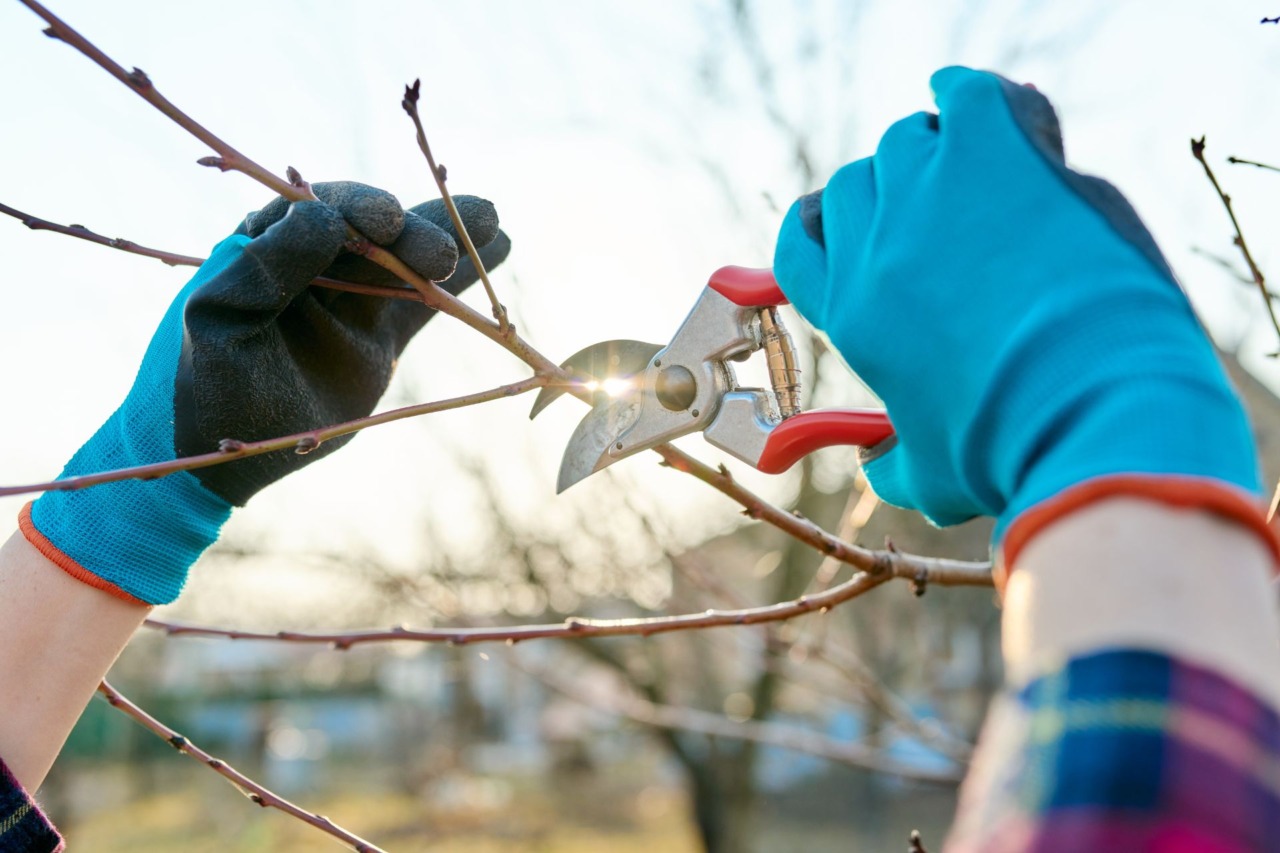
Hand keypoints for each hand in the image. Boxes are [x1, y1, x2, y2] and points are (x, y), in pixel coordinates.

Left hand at [25, 182, 509, 603]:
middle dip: (411, 233)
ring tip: (493, 223)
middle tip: (440, 255)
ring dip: (447, 239)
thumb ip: (266, 268)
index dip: (359, 208)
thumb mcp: (222, 322)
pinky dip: (457, 280)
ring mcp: (350, 297)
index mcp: (265, 245)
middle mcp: (313, 262)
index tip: (388, 221)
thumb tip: (326, 217)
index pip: (322, 209)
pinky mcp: (378, 333)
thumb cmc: (208, 384)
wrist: (221, 455)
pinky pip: (422, 298)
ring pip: (405, 259)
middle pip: (374, 230)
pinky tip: (497, 245)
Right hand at [773, 66, 1265, 572]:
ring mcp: (932, 194)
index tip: (841, 227)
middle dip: (888, 197)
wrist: (1093, 411)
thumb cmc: (1012, 451)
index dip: (817, 230)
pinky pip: (967, 95)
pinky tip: (992, 109)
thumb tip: (878, 469)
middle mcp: (878, 248)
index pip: (799, 246)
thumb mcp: (935, 477)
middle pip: (854, 187)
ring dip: (936, 153)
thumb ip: (894, 467)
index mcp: (854, 316)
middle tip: (935, 215)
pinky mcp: (996, 154)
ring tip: (979, 179)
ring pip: (908, 141)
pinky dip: (972, 94)